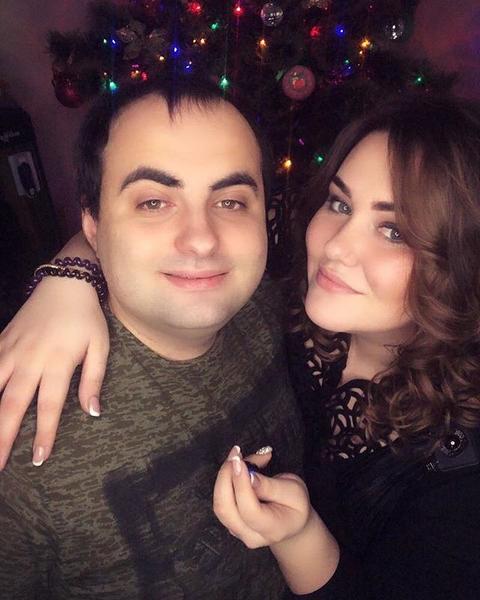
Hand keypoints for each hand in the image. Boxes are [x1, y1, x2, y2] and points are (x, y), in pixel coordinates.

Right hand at [0, 276, 108, 468]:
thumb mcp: (100, 346)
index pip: (50, 407)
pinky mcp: (1, 341)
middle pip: (13, 405)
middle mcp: (30, 360)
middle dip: (4, 437)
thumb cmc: (86, 317)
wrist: (66, 282)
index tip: (38, 459)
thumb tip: (93, 412)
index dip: (45, 434)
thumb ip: (94, 380)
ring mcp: (12, 350)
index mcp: (57, 364)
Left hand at [213, 446, 311, 548]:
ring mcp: (237, 531)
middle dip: (225, 477)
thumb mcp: (294, 492)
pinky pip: (221, 500)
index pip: (249, 509)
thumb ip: (271, 486)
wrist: (292, 522)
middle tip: (236, 454)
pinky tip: (240, 467)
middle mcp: (250, 535)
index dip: (241, 484)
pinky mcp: (230, 521)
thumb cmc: (296, 506)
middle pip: (225, 508)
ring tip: (239, 457)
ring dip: (224, 475)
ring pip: (219, 504)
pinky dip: (226, 479)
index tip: (239, 460)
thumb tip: (249, 477)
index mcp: (271, 529)